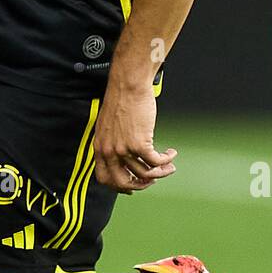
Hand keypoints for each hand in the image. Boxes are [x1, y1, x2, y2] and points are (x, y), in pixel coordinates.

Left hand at [94, 78, 176, 192]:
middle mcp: (109, 151)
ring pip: (145, 173)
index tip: (131, 187)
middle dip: (140, 185)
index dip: (118, 186)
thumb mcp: (108, 125)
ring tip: (169, 166)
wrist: (128, 85)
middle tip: (151, 181)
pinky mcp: (140, 143)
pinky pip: (156, 161)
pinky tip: (171, 153)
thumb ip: (112, 142)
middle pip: (122, 182)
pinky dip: (166, 160)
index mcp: (99, 147)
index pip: (104, 178)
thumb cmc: (121, 100)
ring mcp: (124, 149)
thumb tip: (125, 155)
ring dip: (160, 172)